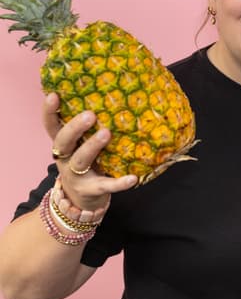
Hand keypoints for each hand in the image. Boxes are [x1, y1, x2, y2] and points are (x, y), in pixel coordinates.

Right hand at [44, 92, 137, 210]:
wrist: (82, 202)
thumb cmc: (86, 162)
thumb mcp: (81, 146)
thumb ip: (87, 128)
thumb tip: (108, 96)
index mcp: (63, 145)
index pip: (51, 126)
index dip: (49, 112)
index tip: (53, 96)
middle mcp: (65, 159)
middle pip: (63, 142)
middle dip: (75, 127)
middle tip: (90, 115)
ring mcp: (76, 176)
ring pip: (80, 161)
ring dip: (92, 146)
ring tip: (106, 133)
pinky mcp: (92, 190)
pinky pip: (106, 185)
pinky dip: (119, 183)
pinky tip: (132, 178)